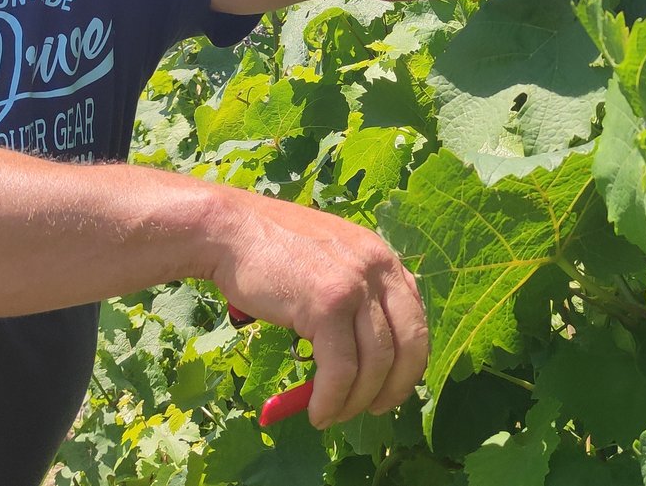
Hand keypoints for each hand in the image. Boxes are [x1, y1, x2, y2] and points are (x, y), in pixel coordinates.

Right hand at [206, 189, 428, 425]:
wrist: (230, 230)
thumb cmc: (271, 251)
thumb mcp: (329, 261)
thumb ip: (353, 294)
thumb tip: (362, 356)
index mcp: (382, 257)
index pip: (415, 318)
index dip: (408, 360)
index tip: (391, 385)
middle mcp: (378, 267)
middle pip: (410, 343)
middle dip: (396, 386)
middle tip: (375, 409)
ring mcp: (355, 285)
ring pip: (375, 364)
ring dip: (356, 402)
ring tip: (332, 415)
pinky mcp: (328, 305)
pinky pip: (341, 370)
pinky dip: (332, 400)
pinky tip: (318, 412)